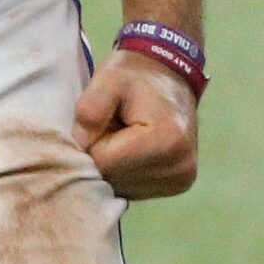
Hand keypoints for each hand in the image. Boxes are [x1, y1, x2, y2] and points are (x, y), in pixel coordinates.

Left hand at [74, 50, 199, 198]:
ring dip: (115, 165)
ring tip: (128, 135)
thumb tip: (81, 146)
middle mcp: (179, 167)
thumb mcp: (108, 79)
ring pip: (121, 187)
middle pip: (113, 178)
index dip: (96, 140)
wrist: (170, 74)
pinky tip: (137, 149)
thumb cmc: (136, 76)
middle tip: (117, 126)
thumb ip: (89, 110)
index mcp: (165, 141)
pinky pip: (134, 189)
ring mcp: (182, 178)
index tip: (107, 119)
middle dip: (105, 155)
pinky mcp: (179, 183)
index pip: (104, 163)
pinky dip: (127, 171)